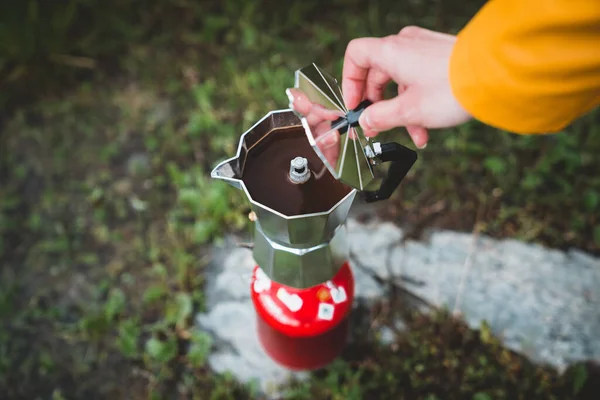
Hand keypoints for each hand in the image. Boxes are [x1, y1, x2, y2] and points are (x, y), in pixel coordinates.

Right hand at [342, 26, 471, 147]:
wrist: (495, 78)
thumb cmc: (451, 89)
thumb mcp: (408, 111)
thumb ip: (380, 117)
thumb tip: (366, 122)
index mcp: (390, 52)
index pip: (355, 56)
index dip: (350, 82)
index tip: (355, 105)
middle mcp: (405, 45)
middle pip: (376, 73)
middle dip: (377, 105)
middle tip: (377, 127)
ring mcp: (423, 50)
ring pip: (400, 82)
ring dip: (401, 110)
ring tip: (413, 134)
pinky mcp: (439, 59)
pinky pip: (418, 80)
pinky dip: (417, 102)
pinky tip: (427, 128)